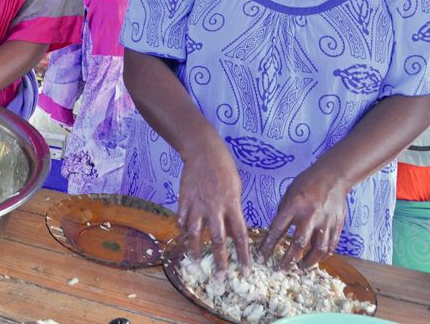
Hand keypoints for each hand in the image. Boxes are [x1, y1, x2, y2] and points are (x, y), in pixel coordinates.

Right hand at [176, 137, 251, 272]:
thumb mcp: (235, 190)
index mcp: (232, 205)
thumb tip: (232, 233)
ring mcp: (197, 204)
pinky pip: (183, 220)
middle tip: (220, 278)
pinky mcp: (184, 200)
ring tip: (196, 264)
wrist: (202, 151)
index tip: (246, 272)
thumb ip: (233, 212)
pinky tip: (184, 239)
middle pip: (219, 240)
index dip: (244, 257)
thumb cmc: (224, 169)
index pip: (241, 236)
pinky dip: (184, 231)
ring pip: (196, 234)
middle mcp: (215, 208)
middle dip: (220, 262)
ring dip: (196, 251)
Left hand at [259, 165, 347, 269]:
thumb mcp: (289, 193)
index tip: (261, 256)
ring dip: (307, 262)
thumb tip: (275, 231)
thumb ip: (283, 212)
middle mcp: (310, 215)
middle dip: (287, 260)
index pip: (278, 230)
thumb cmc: (307, 183)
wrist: (332, 176)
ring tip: (299, 267)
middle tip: (280, 269)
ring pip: (317, 249)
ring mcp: (325, 221)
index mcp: (294, 205)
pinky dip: (323, 255)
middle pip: (298, 244)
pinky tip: (315, 259)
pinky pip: (331, 245)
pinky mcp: (337, 225)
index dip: (268, 245)